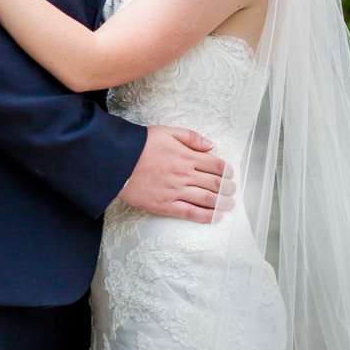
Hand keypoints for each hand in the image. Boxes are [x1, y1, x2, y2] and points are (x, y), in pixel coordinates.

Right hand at [119, 127, 234, 225]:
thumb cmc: (141, 145)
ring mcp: (176, 192)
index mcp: (187, 156)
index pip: (216, 165)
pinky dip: (206, 216)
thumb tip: (210, 145)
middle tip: (232, 190)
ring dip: (222, 203)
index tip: (230, 174)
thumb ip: (191, 137)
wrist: (117, 162)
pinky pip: (191, 213)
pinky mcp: (166, 206)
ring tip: (229, 205)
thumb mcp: (167, 132)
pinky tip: (214, 217)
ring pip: (207, 200)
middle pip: (215, 184)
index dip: (227, 170)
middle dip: (228, 188)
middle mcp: (185, 175)